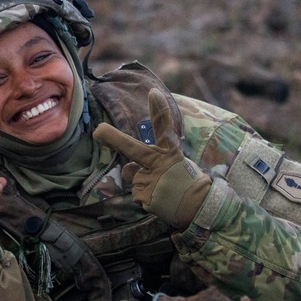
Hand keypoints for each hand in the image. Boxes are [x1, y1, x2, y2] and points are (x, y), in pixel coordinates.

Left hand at [93, 89, 210, 228]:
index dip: (159, 109)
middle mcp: (161, 164)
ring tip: (163, 191)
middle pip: (134, 149)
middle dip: (114, 139)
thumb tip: (126, 168)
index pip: (164, 127)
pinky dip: (146, 198)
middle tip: (98, 131)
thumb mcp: (172, 167)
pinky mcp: (148, 197)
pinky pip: (138, 195)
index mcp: (171, 153)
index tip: (152, 92)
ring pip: (134, 178)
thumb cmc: (185, 183)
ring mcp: (154, 181)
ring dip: (144, 184)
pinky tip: (160, 201)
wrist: (201, 208)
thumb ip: (148, 163)